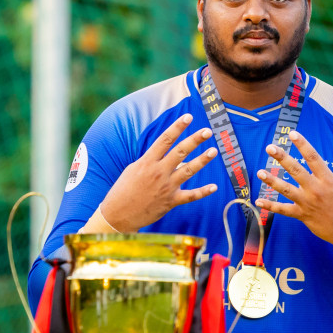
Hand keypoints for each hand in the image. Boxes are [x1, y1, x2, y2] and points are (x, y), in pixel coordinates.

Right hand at [99, 114, 217, 231]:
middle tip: (207, 131)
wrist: (118, 215)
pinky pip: (190, 195)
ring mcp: (166, 187)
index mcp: (147, 162)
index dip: (177, 127)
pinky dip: (203, 192)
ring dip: (202, 160)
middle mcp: (158, 172)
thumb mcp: (133, 169)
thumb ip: (150, 160)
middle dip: (195, 140)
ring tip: (213, 151)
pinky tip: (214, 187)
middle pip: (180, 151)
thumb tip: (162, 151)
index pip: (164, 139)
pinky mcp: (171, 201)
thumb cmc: (124, 190)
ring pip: (188, 170)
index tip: (188, 117)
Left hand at [257, 131, 332, 254]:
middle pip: (296, 170)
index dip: (302, 144)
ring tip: (260, 172)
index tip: (293, 134)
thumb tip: (314, 168)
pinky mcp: (302, 215)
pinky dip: (270, 206)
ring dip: (271, 180)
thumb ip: (326, 175)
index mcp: (327, 179)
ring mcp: (307, 203)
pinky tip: (259, 201)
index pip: (313, 158)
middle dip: (282, 158)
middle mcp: (316, 189)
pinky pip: (284, 210)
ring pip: (286, 189)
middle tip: (270, 148)